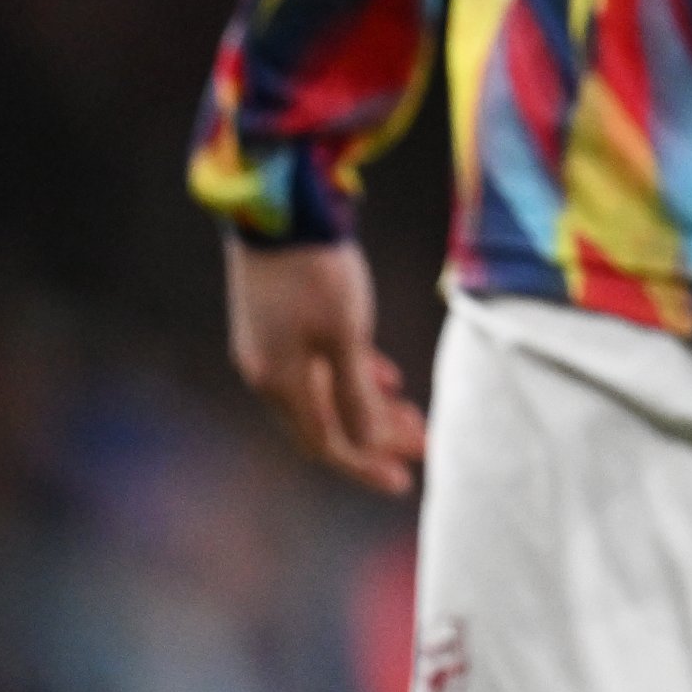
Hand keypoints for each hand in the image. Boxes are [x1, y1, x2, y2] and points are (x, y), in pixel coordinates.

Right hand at [222, 231, 426, 495]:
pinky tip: (386, 379)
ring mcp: (272, 346)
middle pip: (328, 422)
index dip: (364, 466)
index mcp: (280, 383)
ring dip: (370, 408)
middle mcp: (268, 372)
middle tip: (424, 445)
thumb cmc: (317, 273)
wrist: (281, 209)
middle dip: (376, 438)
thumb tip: (366, 446)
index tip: (404, 482)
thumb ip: (357, 394)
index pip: (326, 443)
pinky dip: (354, 377)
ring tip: (414, 417)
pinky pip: (321, 366)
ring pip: (327, 393)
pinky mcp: (281, 320)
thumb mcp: (346, 335)